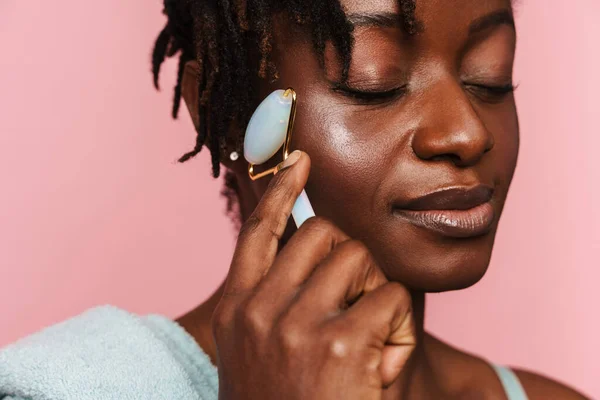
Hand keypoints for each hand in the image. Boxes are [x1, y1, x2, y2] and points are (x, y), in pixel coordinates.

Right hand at [212, 151, 415, 399]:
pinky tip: (383, 365)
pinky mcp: (340, 345)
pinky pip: (391, 298)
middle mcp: (260, 311)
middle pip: (322, 233)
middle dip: (350, 255)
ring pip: (359, 258)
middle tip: (357, 299)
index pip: (259, 232)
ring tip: (370, 338)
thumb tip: (310, 246)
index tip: (301, 161)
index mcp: (239, 310)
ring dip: (377, 290)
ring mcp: (297, 326)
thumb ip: (275, 302)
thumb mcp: (261, 354)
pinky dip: (400, 328)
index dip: (282, 191)